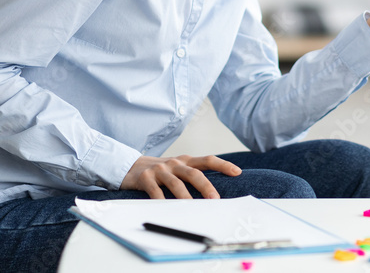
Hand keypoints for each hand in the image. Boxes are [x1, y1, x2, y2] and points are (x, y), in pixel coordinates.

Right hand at [120, 154, 241, 198]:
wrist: (131, 166)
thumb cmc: (161, 171)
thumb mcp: (178, 169)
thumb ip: (193, 175)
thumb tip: (215, 194)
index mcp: (186, 161)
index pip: (208, 160)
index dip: (223, 165)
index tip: (237, 172)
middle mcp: (175, 164)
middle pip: (194, 173)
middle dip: (206, 186)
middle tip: (215, 199)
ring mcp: (160, 170)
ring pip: (176, 183)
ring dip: (186, 196)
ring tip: (192, 207)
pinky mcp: (146, 178)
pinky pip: (155, 191)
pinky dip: (162, 200)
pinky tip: (166, 208)